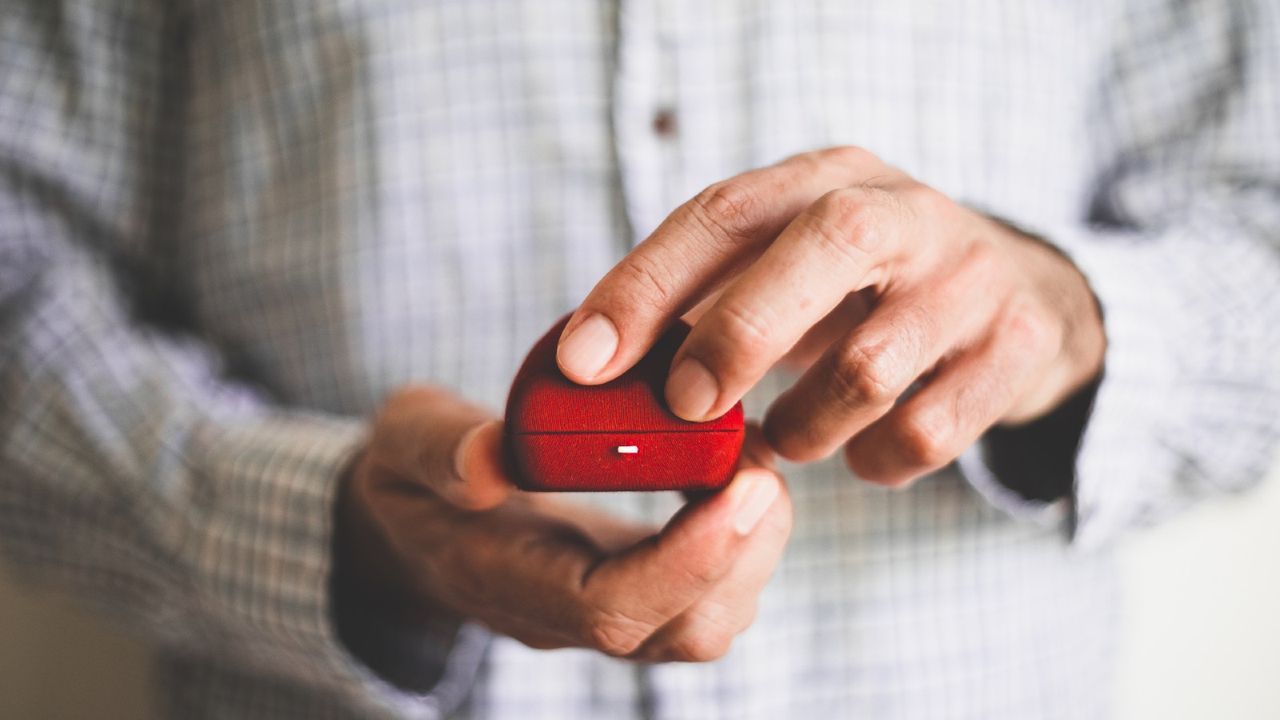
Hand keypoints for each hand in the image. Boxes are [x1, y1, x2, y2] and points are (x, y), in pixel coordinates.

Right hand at [333, 387, 791, 667]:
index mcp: (503, 579)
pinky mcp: (633, 587)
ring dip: (752, 545)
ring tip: (755, 459)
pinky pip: (706, 591)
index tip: (742, 486)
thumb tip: (488, 459)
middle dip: (743, 551)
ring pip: (704, 620)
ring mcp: (601, 610)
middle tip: (764, 462)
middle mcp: (562, 615)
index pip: (609, 609)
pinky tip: (734, 469)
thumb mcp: (403, 441)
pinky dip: (741, 536)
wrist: (416, 516)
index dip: (686, 561)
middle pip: (679, 629)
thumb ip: (438, 449)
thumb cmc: (412, 472)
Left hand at [556, 146, 1104, 486]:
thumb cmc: (865, 286)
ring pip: (870, 366)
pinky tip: (861, 452)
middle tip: (686, 407)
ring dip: (804, 424)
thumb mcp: (790, 263)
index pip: (725, 212)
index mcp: (827, 177)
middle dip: (738, 335)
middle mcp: (905, 211)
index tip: (583, 360)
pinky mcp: (1017, 348)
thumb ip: (704, 299)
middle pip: (824, 247)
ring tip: (785, 436)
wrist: (1022, 294)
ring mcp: (971, 278)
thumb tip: (592, 369)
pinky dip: (874, 461)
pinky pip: (926, 433)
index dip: (646, 285)